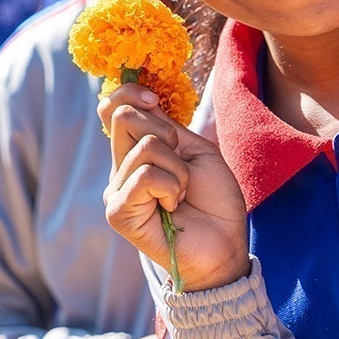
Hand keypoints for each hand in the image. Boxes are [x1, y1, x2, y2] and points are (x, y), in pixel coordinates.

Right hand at [100, 85, 250, 293]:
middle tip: (182, 162)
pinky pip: (145, 176)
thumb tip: (142, 97)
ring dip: (178, 169)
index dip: (130, 93)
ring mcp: (117, 190)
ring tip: (183, 193)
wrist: (225, 245)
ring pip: (145, 146)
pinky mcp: (118, 212)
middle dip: (166, 132)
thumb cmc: (214, 201)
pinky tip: (174, 206)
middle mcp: (120, 169)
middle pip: (123, 117)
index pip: (113, 107)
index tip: (154, 99)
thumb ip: (166, 127)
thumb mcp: (195, 151)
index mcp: (137, 152)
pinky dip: (172, 186)